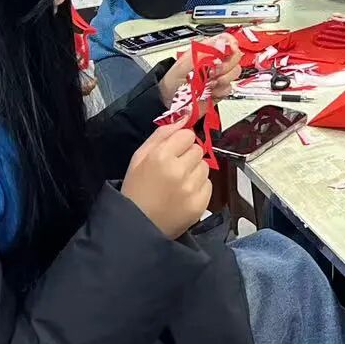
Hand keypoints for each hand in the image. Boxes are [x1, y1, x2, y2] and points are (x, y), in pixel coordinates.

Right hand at [120, 124, 212, 238]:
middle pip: (198, 149)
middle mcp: (179, 171)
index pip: (187, 135)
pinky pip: (208, 184)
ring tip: (179, 183)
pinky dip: (199, 187)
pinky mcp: (200, 204)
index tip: (172, 152)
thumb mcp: (139, 157)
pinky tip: (184, 194)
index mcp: (161, 156)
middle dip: (188, 156)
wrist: (137, 227)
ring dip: (195, 171)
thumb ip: (162, 134)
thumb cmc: (136, 189)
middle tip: (174, 169)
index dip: (180, 142)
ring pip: (205, 166)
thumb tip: (185, 116)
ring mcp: (191, 189)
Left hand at [159, 34, 243, 104]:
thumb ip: (203, 53)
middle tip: (213, 72)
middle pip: (234, 56)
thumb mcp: (184, 65)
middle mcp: (214, 61)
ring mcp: (218, 75)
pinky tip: (211, 91)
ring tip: (210, 84)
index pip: (225, 40)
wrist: (170, 103)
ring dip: (223, 79)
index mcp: (205, 51)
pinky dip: (221, 91)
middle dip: (226, 65)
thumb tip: (221, 43)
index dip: (232, 43)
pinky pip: (229, 88)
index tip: (231, 51)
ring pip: (234, 72)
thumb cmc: (172, 82)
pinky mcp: (220, 89)